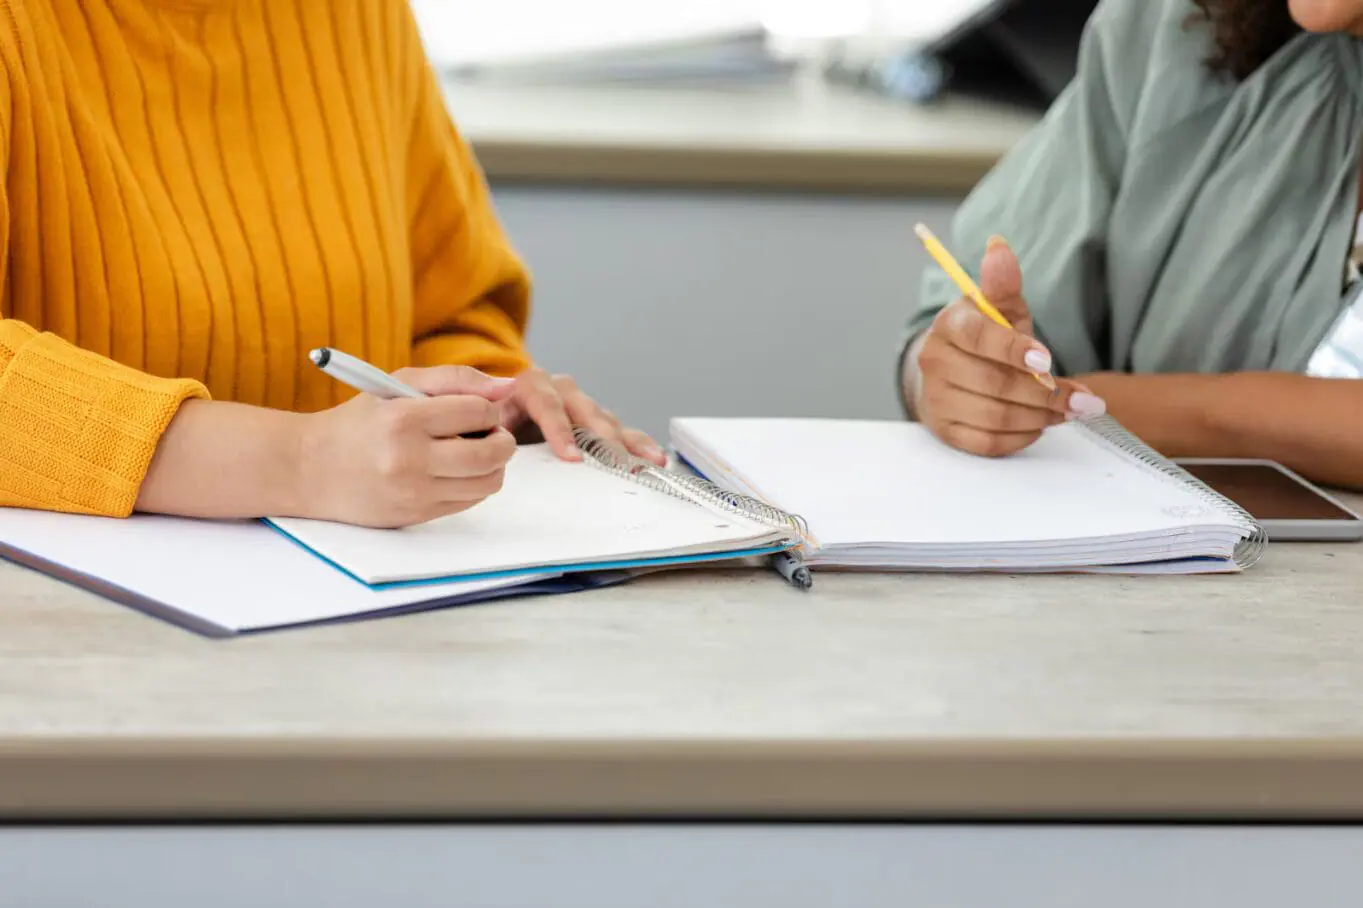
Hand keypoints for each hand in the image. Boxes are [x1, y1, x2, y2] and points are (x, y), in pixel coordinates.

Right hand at [297, 366, 518, 527]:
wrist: (312, 468)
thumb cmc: (361, 421)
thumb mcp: (399, 383)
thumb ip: (455, 379)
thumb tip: (508, 386)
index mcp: (404, 419)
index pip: (478, 413)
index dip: (488, 410)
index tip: (478, 411)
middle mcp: (409, 459)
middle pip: (491, 454)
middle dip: (502, 440)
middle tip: (492, 434)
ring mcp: (413, 492)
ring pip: (487, 482)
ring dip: (494, 466)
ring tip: (476, 452)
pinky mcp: (416, 515)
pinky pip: (469, 501)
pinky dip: (474, 485)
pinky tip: (455, 471)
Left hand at [498, 367, 665, 465]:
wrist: (494, 410)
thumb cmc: (487, 417)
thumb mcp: (479, 416)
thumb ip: (485, 424)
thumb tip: (493, 442)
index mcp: (530, 385)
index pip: (547, 403)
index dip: (559, 430)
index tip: (572, 457)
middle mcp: (561, 389)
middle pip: (586, 411)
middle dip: (604, 438)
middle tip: (619, 463)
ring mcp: (581, 405)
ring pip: (607, 421)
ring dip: (629, 443)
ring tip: (649, 462)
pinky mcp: (594, 422)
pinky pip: (620, 432)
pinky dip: (637, 446)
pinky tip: (655, 459)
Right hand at [914, 235, 1106, 456]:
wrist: (951, 375)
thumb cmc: (984, 340)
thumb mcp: (998, 308)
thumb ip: (1003, 283)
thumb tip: (999, 246)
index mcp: (948, 326)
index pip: (977, 337)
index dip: (1013, 349)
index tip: (1046, 358)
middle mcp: (935, 362)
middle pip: (994, 384)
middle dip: (1043, 394)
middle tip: (1079, 398)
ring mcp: (937, 399)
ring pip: (995, 416)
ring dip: (1039, 417)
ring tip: (1067, 410)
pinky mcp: (945, 431)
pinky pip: (988, 443)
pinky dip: (1021, 437)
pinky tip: (1039, 425)